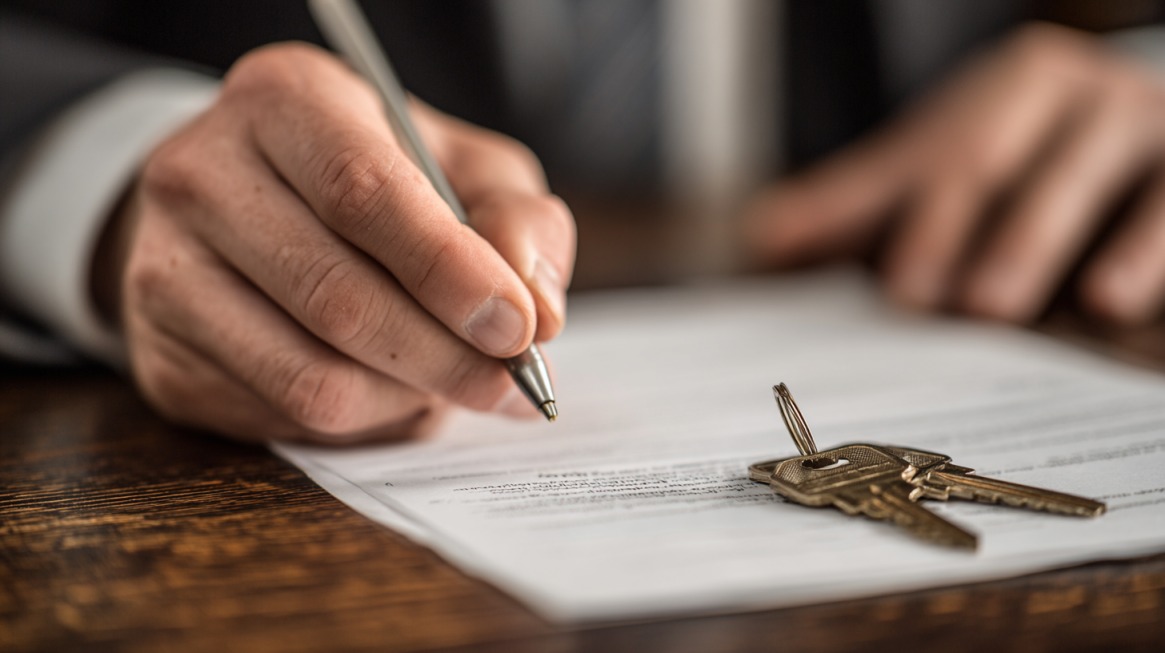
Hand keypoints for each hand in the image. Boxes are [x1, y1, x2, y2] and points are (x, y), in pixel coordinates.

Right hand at [93, 43, 575, 442]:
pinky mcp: (164, 357)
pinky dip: (365, 423)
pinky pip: (285, 420)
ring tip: (451, 383)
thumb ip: (516, 220)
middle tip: (508, 382)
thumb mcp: (460, 165)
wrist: (244, 204)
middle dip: (445, 358)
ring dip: (407, 401)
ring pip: (311, 379)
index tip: (517, 327)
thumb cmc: (374, 180)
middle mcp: (202, 178)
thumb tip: (538, 313)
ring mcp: (167, 272)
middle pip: (337, 299)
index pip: (363, 194)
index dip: (449, 272)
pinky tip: (392, 391)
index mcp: (284, 102)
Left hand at [745, 23, 1164, 324]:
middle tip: (937, 304)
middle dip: (964, 234)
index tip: (898, 289)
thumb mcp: (941, 177)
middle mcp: (1082, 95)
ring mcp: (1144, 126)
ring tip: (997, 305)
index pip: (954, 153)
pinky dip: (1145, 252)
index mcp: (1014, 86)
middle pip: (1012, 162)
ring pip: (1087, 180)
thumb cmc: (1027, 170)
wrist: (1146, 149)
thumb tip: (761, 238)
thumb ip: (857, 205)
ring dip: (1038, 245)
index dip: (921, 220)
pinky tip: (1112, 303)